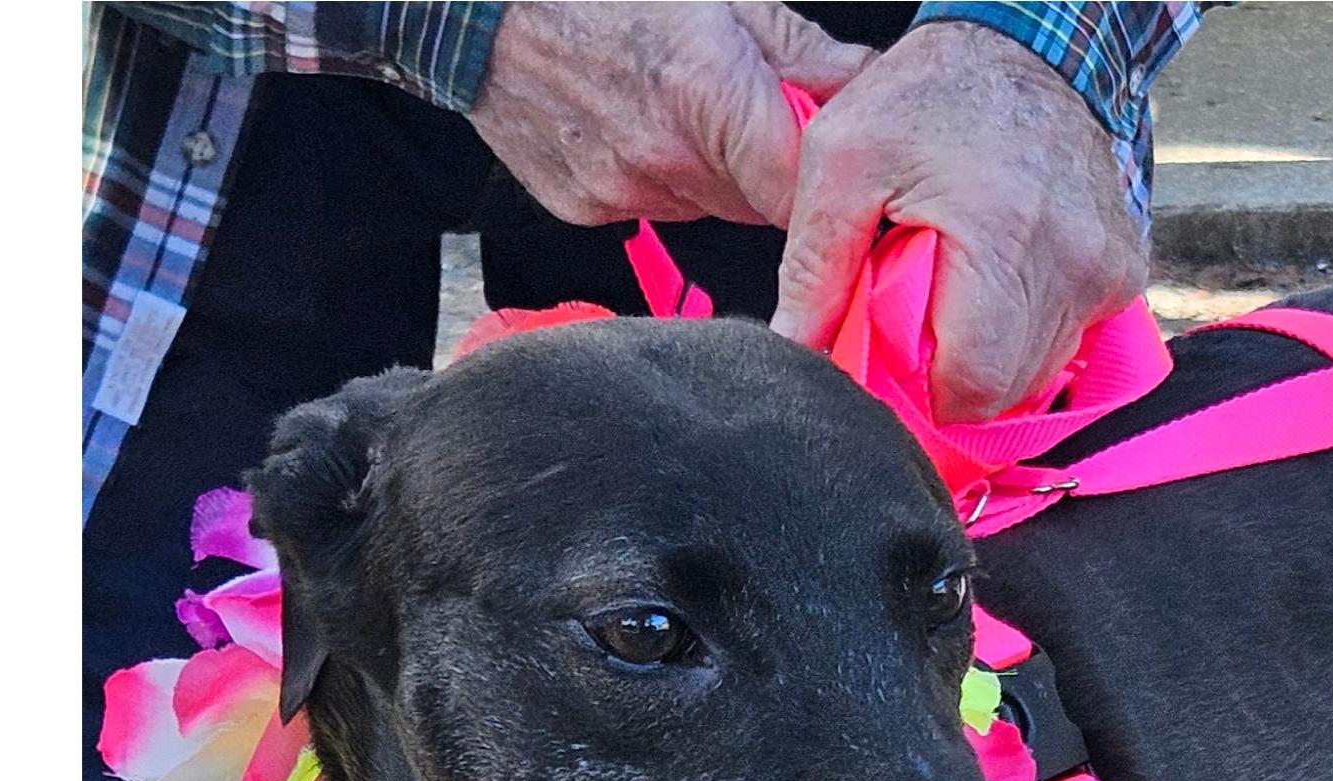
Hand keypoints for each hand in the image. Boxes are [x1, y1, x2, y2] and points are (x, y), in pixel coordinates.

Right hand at [471, 2, 868, 226]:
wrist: (472, 4)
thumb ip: (794, 46)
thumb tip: (861, 79)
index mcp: (707, 98)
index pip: (801, 191)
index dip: (823, 184)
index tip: (830, 163)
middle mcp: (666, 160)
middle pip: (759, 206)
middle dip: (767, 166)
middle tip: (749, 111)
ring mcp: (621, 191)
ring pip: (705, 207)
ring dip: (711, 171)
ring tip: (679, 105)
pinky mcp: (583, 208)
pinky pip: (648, 205)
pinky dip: (655, 175)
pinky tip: (629, 120)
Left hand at [772, 20, 1148, 424]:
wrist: (1027, 45)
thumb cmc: (930, 94)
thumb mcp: (843, 158)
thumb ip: (814, 262)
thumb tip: (795, 349)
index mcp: (999, 236)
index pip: (973, 384)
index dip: (928, 392)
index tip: (899, 362)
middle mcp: (1068, 261)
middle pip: (1009, 390)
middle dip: (958, 375)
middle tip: (924, 321)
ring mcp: (1105, 271)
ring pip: (1042, 372)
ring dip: (994, 352)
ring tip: (963, 290)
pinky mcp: (1123, 272)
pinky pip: (1072, 338)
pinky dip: (1029, 327)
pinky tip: (1002, 278)